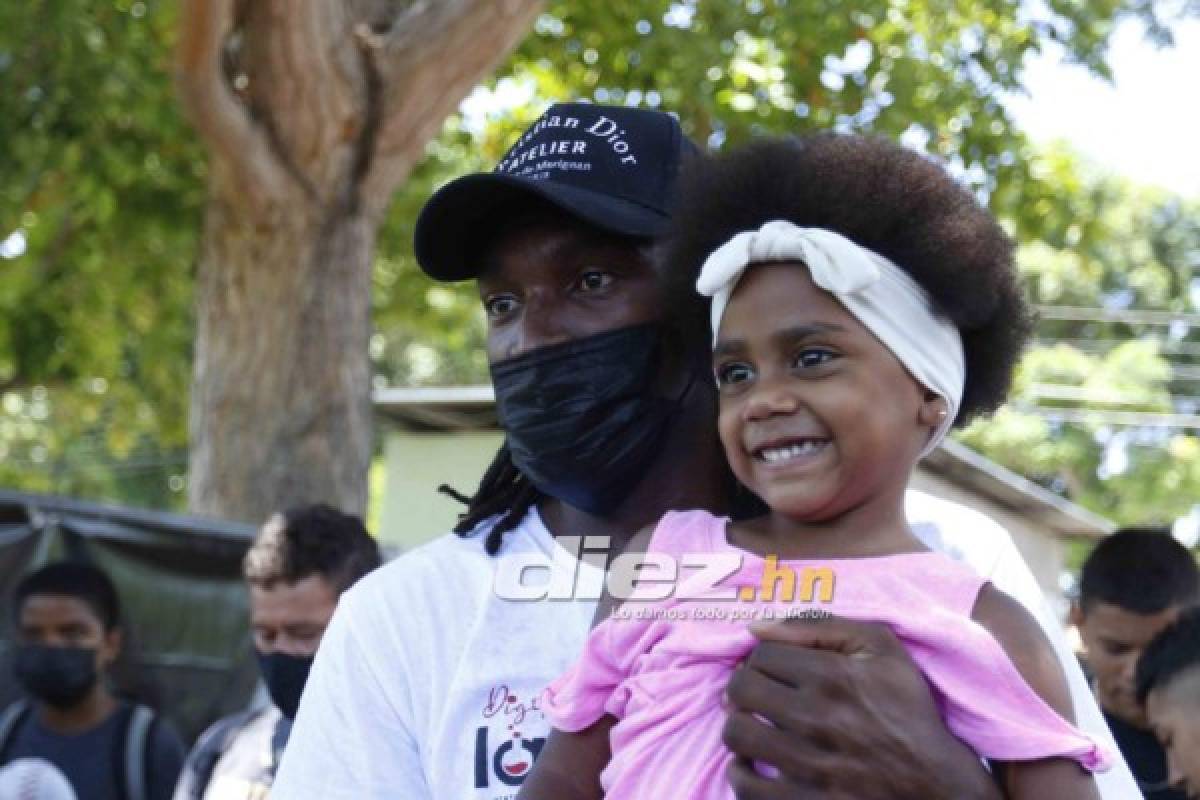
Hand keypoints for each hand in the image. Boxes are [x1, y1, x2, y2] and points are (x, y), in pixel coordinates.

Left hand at [721, 616, 1000, 799]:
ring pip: (737, 734)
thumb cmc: (906, 710)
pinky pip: (747, 786)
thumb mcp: (880, 649)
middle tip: (757, 695)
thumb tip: (756, 626)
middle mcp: (819, 718)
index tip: (774, 669)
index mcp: (834, 676)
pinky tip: (754, 765)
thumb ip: (819, 626)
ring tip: (755, 726)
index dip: (762, 657)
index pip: (761, 654)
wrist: (938, 784)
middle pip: (740, 689)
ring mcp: (812, 766)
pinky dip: (741, 773)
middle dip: (744, 687)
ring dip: (740, 727)